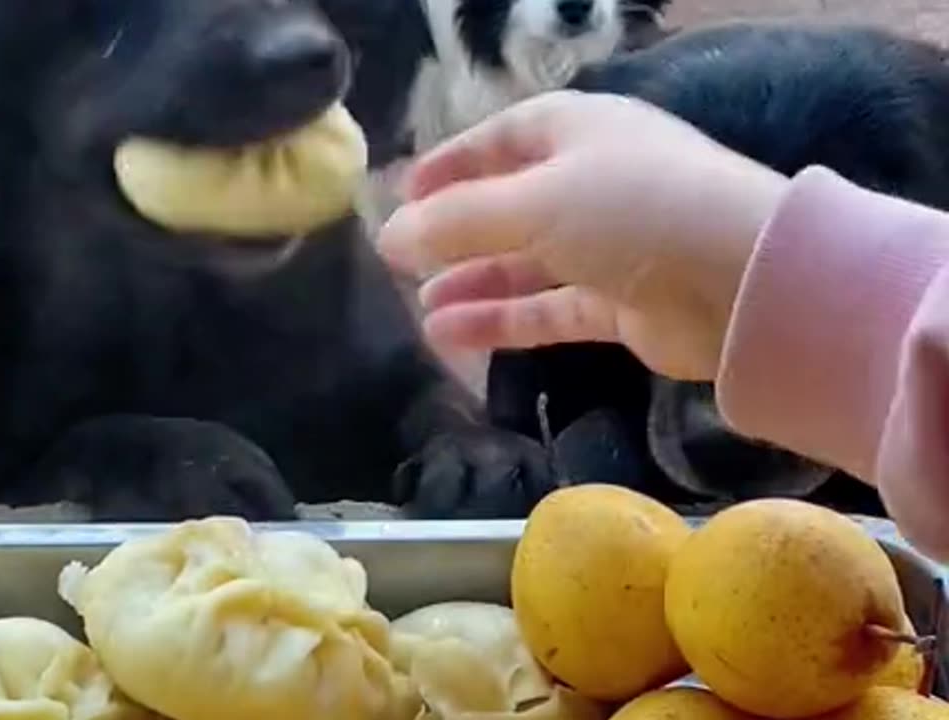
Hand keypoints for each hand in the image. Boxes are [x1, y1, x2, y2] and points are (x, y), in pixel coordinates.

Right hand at [377, 90, 790, 380]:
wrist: (740, 281)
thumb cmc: (631, 211)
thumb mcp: (531, 202)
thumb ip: (453, 221)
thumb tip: (386, 235)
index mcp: (579, 131)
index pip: (502, 139)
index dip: (451, 164)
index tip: (402, 193)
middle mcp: (593, 182)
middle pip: (509, 204)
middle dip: (455, 232)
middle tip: (397, 259)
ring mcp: (608, 246)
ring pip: (525, 262)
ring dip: (472, 281)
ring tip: (417, 304)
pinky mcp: (618, 305)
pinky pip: (545, 308)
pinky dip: (500, 321)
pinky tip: (447, 334)